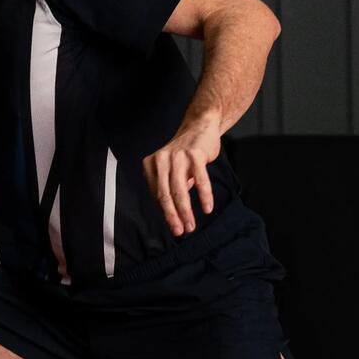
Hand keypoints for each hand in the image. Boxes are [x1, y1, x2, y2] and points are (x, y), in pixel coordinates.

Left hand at [142, 120, 219, 235]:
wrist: (200, 126)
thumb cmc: (185, 153)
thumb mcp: (171, 169)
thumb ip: (169, 188)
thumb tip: (173, 214)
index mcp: (151, 165)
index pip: (157, 195)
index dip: (165, 213)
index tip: (174, 227)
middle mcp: (161, 160)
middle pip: (165, 195)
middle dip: (172, 216)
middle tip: (180, 232)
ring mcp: (178, 156)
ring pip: (180, 190)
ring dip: (186, 211)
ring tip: (192, 226)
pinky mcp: (195, 154)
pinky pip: (200, 180)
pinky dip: (204, 196)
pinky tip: (207, 208)